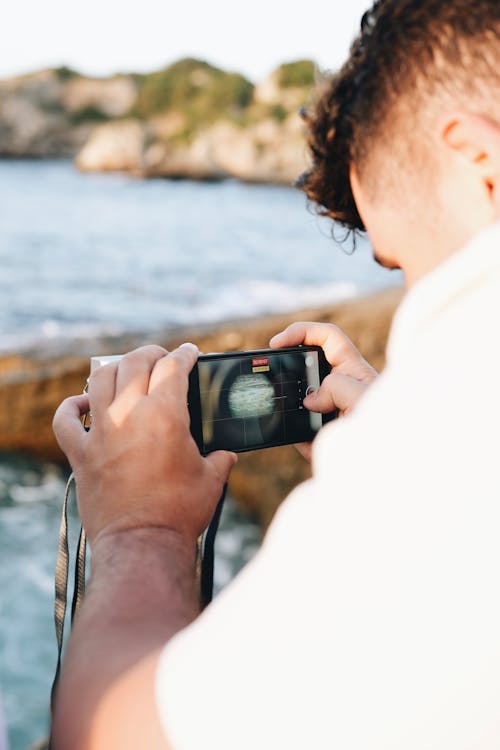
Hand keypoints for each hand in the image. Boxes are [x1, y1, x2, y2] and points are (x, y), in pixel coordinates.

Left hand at [53, 344, 236, 546]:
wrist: (142, 544)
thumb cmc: (179, 513)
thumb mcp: (211, 480)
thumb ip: (220, 460)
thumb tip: (226, 456)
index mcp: (166, 415)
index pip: (173, 366)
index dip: (185, 353)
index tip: (190, 352)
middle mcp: (129, 415)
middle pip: (135, 362)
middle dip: (152, 354)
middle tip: (162, 358)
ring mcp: (100, 433)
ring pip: (99, 379)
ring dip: (116, 368)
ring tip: (127, 372)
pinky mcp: (80, 455)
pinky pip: (66, 419)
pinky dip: (72, 406)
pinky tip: (83, 403)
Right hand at [270, 322, 376, 459]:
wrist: (387, 471)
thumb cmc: (389, 431)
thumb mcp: (363, 398)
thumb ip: (336, 387)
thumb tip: (311, 402)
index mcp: (353, 371)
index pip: (327, 338)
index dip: (301, 332)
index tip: (277, 343)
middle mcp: (341, 388)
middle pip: (307, 366)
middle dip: (289, 369)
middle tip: (270, 373)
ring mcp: (328, 412)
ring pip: (298, 399)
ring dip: (289, 404)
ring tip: (285, 410)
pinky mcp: (319, 436)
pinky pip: (298, 431)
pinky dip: (297, 436)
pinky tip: (308, 442)